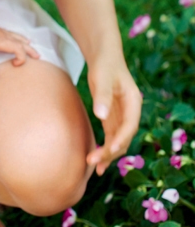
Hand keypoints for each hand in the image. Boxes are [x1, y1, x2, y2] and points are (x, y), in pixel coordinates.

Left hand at [0, 14, 39, 83]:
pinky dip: (13, 36)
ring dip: (23, 41)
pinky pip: (8, 32)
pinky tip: (8, 36)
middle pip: (21, 42)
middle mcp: (3, 35)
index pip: (19, 50)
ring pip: (15, 35)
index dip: (22, 59)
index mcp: (2, 41)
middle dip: (30, 50)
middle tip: (38, 56)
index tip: (15, 65)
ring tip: (28, 43)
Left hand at [86, 59, 142, 175]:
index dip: (122, 138)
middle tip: (94, 162)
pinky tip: (96, 158)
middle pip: (124, 137)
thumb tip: (101, 116)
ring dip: (108, 154)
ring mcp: (122, 116)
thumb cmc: (104, 65)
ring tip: (95, 169)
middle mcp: (130, 112)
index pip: (130, 125)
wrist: (104, 57)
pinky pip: (111, 137)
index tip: (110, 149)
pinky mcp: (112, 118)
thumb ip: (103, 96)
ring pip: (118, 140)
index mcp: (133, 102)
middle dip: (111, 151)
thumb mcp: (102, 78)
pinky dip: (105, 148)